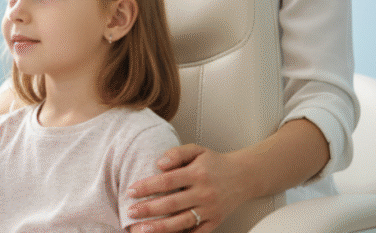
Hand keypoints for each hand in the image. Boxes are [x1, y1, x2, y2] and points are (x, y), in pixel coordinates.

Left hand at [126, 145, 248, 232]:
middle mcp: (204, 193)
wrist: (244, 176)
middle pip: (171, 203)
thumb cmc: (215, 163)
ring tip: (141, 230)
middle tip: (130, 212)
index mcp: (197, 173)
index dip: (147, 186)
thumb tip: (159, 164)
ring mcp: (210, 210)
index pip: (167, 181)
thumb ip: (177, 153)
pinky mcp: (215, 222)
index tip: (131, 191)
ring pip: (181, 222)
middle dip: (148, 209)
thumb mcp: (197, 150)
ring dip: (160, 228)